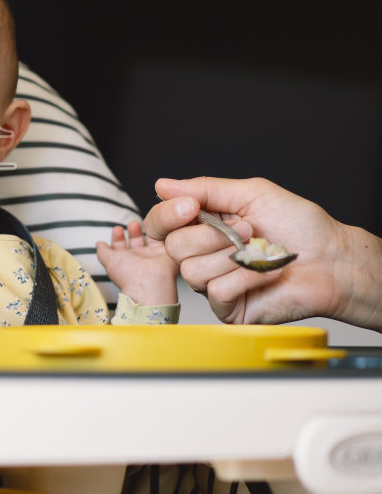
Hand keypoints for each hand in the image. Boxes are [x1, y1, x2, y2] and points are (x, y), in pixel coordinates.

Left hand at [96, 219, 178, 307]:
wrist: (150, 281)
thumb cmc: (128, 274)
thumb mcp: (109, 260)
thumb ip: (102, 251)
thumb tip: (98, 244)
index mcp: (125, 263)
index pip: (120, 248)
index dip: (117, 238)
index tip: (117, 229)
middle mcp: (139, 260)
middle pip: (135, 242)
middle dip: (132, 232)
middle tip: (131, 224)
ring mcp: (152, 256)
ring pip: (149, 240)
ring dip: (145, 230)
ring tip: (140, 223)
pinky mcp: (165, 252)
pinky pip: (162, 238)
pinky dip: (158, 231)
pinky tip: (155, 225)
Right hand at [142, 176, 381, 329]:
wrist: (331, 260)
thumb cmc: (300, 226)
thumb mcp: (251, 194)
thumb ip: (206, 188)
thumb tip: (163, 185)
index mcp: (204, 226)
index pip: (162, 223)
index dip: (168, 215)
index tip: (191, 207)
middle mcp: (205, 255)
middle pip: (173, 247)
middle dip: (210, 235)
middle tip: (245, 228)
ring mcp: (214, 283)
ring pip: (192, 271)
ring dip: (231, 257)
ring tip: (260, 251)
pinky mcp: (228, 308)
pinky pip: (217, 291)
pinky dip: (245, 278)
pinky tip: (266, 273)